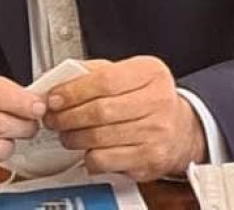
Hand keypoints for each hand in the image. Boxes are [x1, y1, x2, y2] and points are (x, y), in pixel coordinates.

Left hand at [44, 56, 205, 181]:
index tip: (54, 97)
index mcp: (151, 73)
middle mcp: (158, 102)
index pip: (105, 80)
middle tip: (53, 117)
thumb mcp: (129, 73)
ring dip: (74, 137)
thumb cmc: (149, 98)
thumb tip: (59, 80)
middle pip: (101, 110)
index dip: (74, 90)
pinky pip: (106, 160)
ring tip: (66, 132)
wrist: (180, 130)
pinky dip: (88, 157)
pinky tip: (87, 149)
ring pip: (100, 137)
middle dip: (68, 115)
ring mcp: (156, 133)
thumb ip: (96, 72)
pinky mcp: (149, 160)